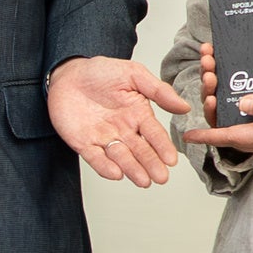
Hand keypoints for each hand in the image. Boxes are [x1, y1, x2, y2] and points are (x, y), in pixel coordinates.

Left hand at [49, 54, 191, 187]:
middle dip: (151, 164)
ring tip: (143, 180)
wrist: (67, 74)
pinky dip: (104, 167)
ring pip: (120, 157)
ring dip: (132, 169)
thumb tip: (184, 107)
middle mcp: (124, 130)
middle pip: (140, 150)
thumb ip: (158, 91)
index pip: (154, 134)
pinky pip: (95, 158)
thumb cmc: (100, 71)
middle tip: (161, 177)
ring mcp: (104, 138)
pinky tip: (116, 173)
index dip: (163, 147)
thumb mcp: (133, 74)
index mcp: (138, 115)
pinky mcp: (84, 144)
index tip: (171, 160)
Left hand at [174, 42, 252, 159]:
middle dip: (210, 94)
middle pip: (223, 122)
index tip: (186, 133)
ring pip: (232, 119)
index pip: (224, 136)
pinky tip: (232, 87)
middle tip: (209, 68)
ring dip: (220, 95)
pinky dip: (234, 103)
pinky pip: (244, 121)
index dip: (203, 135)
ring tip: (215, 69)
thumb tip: (241, 102)